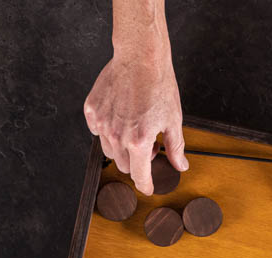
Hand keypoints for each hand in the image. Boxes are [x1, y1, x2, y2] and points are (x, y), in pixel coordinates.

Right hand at [84, 53, 187, 195]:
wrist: (140, 56)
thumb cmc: (158, 84)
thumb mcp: (173, 120)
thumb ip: (175, 148)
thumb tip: (180, 166)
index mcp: (139, 141)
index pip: (140, 177)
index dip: (146, 185)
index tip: (148, 187)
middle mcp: (117, 135)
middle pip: (124, 166)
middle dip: (136, 162)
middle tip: (148, 145)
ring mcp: (102, 123)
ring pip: (110, 151)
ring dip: (122, 148)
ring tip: (134, 129)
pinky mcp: (91, 110)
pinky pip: (97, 132)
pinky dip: (107, 130)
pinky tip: (120, 117)